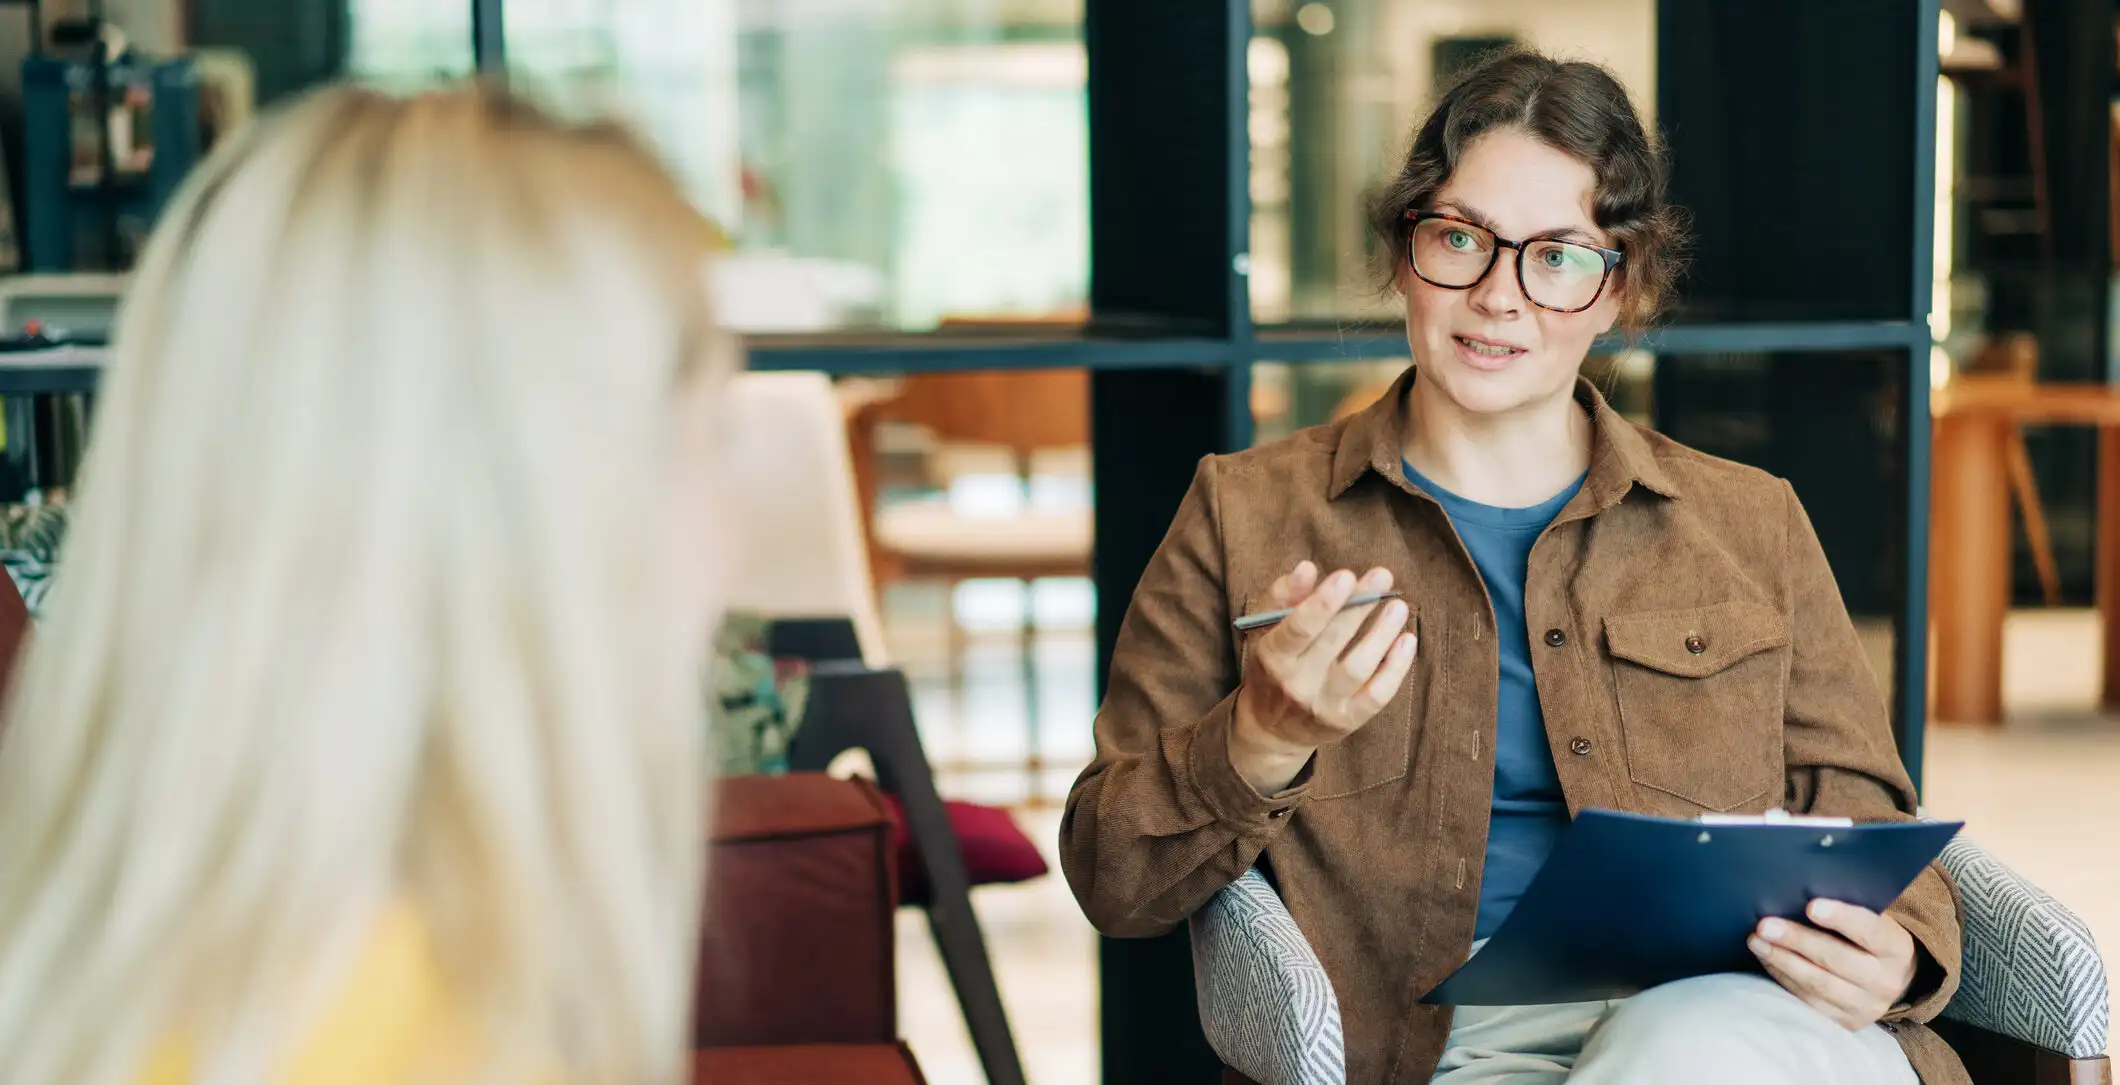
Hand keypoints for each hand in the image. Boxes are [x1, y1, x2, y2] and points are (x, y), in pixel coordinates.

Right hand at [1228, 562, 1415, 793]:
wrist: (1271, 728)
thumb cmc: (1271, 666)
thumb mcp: (1264, 630)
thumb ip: (1282, 596)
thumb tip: (1306, 568)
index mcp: (1272, 657)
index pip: (1298, 629)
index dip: (1323, 603)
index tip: (1346, 576)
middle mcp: (1296, 684)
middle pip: (1333, 641)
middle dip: (1359, 606)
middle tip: (1382, 576)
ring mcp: (1323, 705)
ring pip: (1358, 668)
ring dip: (1381, 634)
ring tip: (1398, 606)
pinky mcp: (1347, 721)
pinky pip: (1377, 695)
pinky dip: (1396, 668)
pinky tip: (1406, 640)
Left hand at [1748, 899, 1917, 1030]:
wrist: (1889, 979)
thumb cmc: (1868, 938)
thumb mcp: (1872, 920)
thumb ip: (1847, 908)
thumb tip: (1799, 890)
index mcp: (1896, 949)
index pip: (1870, 930)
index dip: (1841, 917)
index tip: (1810, 905)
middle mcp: (1885, 981)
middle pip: (1836, 959)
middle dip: (1797, 940)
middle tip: (1765, 925)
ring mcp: (1865, 1006)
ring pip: (1817, 983)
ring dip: (1781, 960)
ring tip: (1756, 941)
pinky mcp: (1845, 1022)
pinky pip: (1808, 1000)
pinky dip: (1783, 977)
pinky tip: (1766, 959)